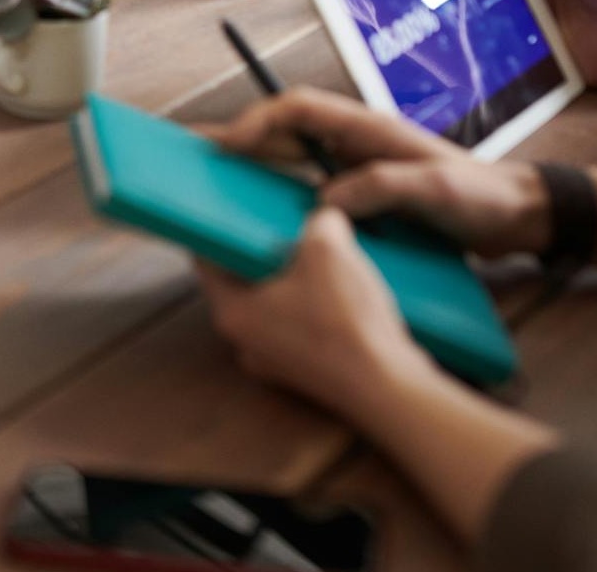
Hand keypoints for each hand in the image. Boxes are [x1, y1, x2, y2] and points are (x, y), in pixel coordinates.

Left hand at [196, 208, 430, 420]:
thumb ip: (317, 222)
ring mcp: (275, 360)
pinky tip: (346, 289)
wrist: (388, 389)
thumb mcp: (328, 249)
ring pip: (277, 302)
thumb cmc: (346, 322)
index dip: (224, 227)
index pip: (208, 258)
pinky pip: (301, 325)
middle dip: (270, 250)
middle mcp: (245, 340)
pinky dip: (318, 304)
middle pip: (245, 279)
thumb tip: (322, 218)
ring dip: (299, 278)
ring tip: (326, 255)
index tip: (239, 207)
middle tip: (293, 226)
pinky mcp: (307, 371)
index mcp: (231, 311)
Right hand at [198, 87, 549, 256]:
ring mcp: (356, 168)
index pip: (298, 108)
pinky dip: (279, 197)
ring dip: (252, 167)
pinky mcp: (362, 196)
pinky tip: (261, 220)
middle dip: (237, 140)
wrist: (518, 217)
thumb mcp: (435, 190)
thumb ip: (382, 188)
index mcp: (367, 128)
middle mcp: (354, 142)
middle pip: (281, 131)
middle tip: (193, 158)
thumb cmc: (481, 196)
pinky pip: (307, 189)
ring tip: (212, 185)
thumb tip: (325, 202)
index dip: (259, 120)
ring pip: (288, 159)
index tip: (230, 145)